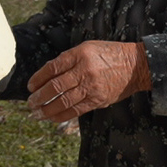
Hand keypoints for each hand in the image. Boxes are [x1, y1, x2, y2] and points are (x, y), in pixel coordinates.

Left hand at [26, 41, 150, 122]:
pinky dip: (62, 115)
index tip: (30, 86)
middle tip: (30, 102)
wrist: (136, 65)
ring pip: (64, 101)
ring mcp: (92, 86)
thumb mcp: (88, 48)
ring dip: (47, 109)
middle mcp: (85, 70)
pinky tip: (52, 118)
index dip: (38, 78)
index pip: (53, 67)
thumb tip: (48, 75)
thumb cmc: (109, 54)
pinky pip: (76, 110)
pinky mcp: (98, 100)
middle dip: (40, 96)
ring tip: (37, 113)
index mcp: (80, 54)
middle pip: (56, 86)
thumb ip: (69, 60)